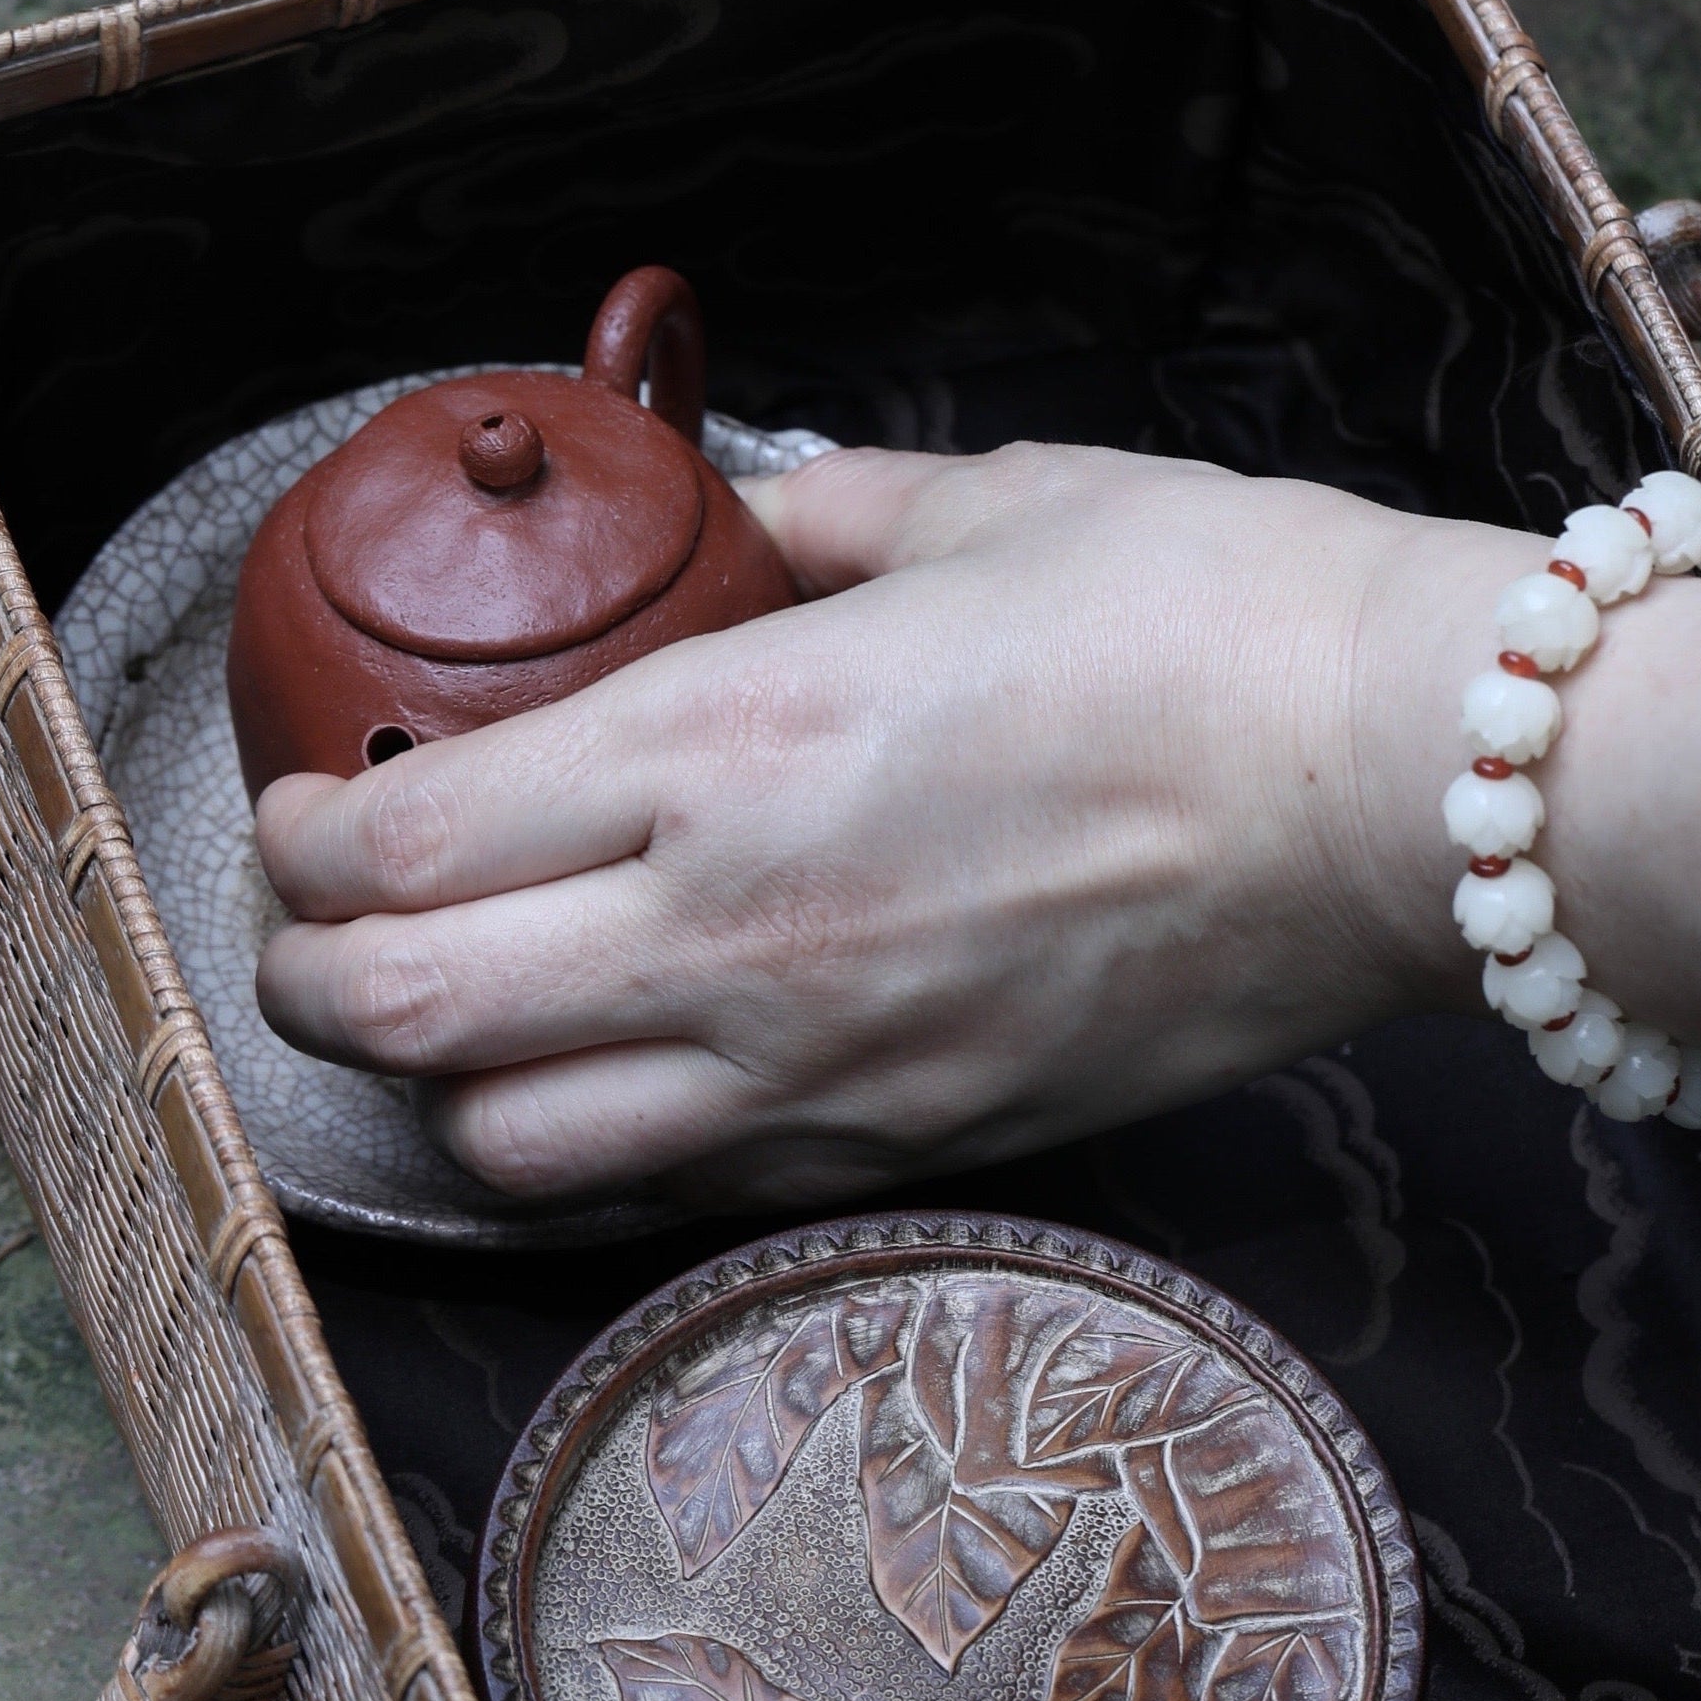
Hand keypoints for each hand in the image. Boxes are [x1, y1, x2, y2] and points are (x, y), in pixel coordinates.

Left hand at [252, 442, 1493, 1208]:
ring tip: (465, 1025)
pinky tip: (620, 1087)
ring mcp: (816, 1065)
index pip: (396, 848)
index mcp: (723, 737)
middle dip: (303, 987)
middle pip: (399, 1020)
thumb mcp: (985, 505)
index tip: (305, 812)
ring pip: (510, 1151)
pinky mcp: (906, 1148)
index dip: (295, 844)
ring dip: (444, 1095)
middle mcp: (730, 925)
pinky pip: (675, 1194)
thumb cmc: (1212, 619)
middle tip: (317, 935)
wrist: (1404, 789)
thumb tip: (751, 529)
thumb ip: (818, 521)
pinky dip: (598, 1155)